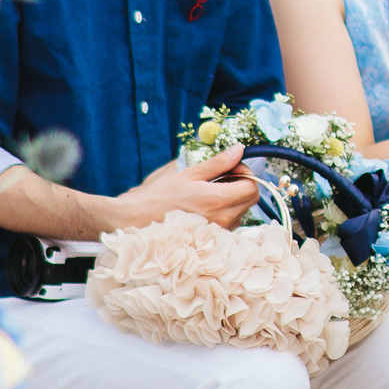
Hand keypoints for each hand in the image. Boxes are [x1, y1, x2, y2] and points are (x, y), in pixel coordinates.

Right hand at [115, 146, 258, 230]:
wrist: (135, 220)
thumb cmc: (158, 195)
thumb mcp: (188, 173)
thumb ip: (217, 163)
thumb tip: (239, 149)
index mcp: (217, 200)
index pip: (252, 187)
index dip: (246, 173)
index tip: (232, 167)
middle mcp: (221, 218)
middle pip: (250, 200)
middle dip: (242, 184)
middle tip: (222, 176)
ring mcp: (216, 231)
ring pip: (241, 211)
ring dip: (233, 198)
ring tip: (210, 191)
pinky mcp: (210, 238)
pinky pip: (230, 222)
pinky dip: (225, 211)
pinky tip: (205, 205)